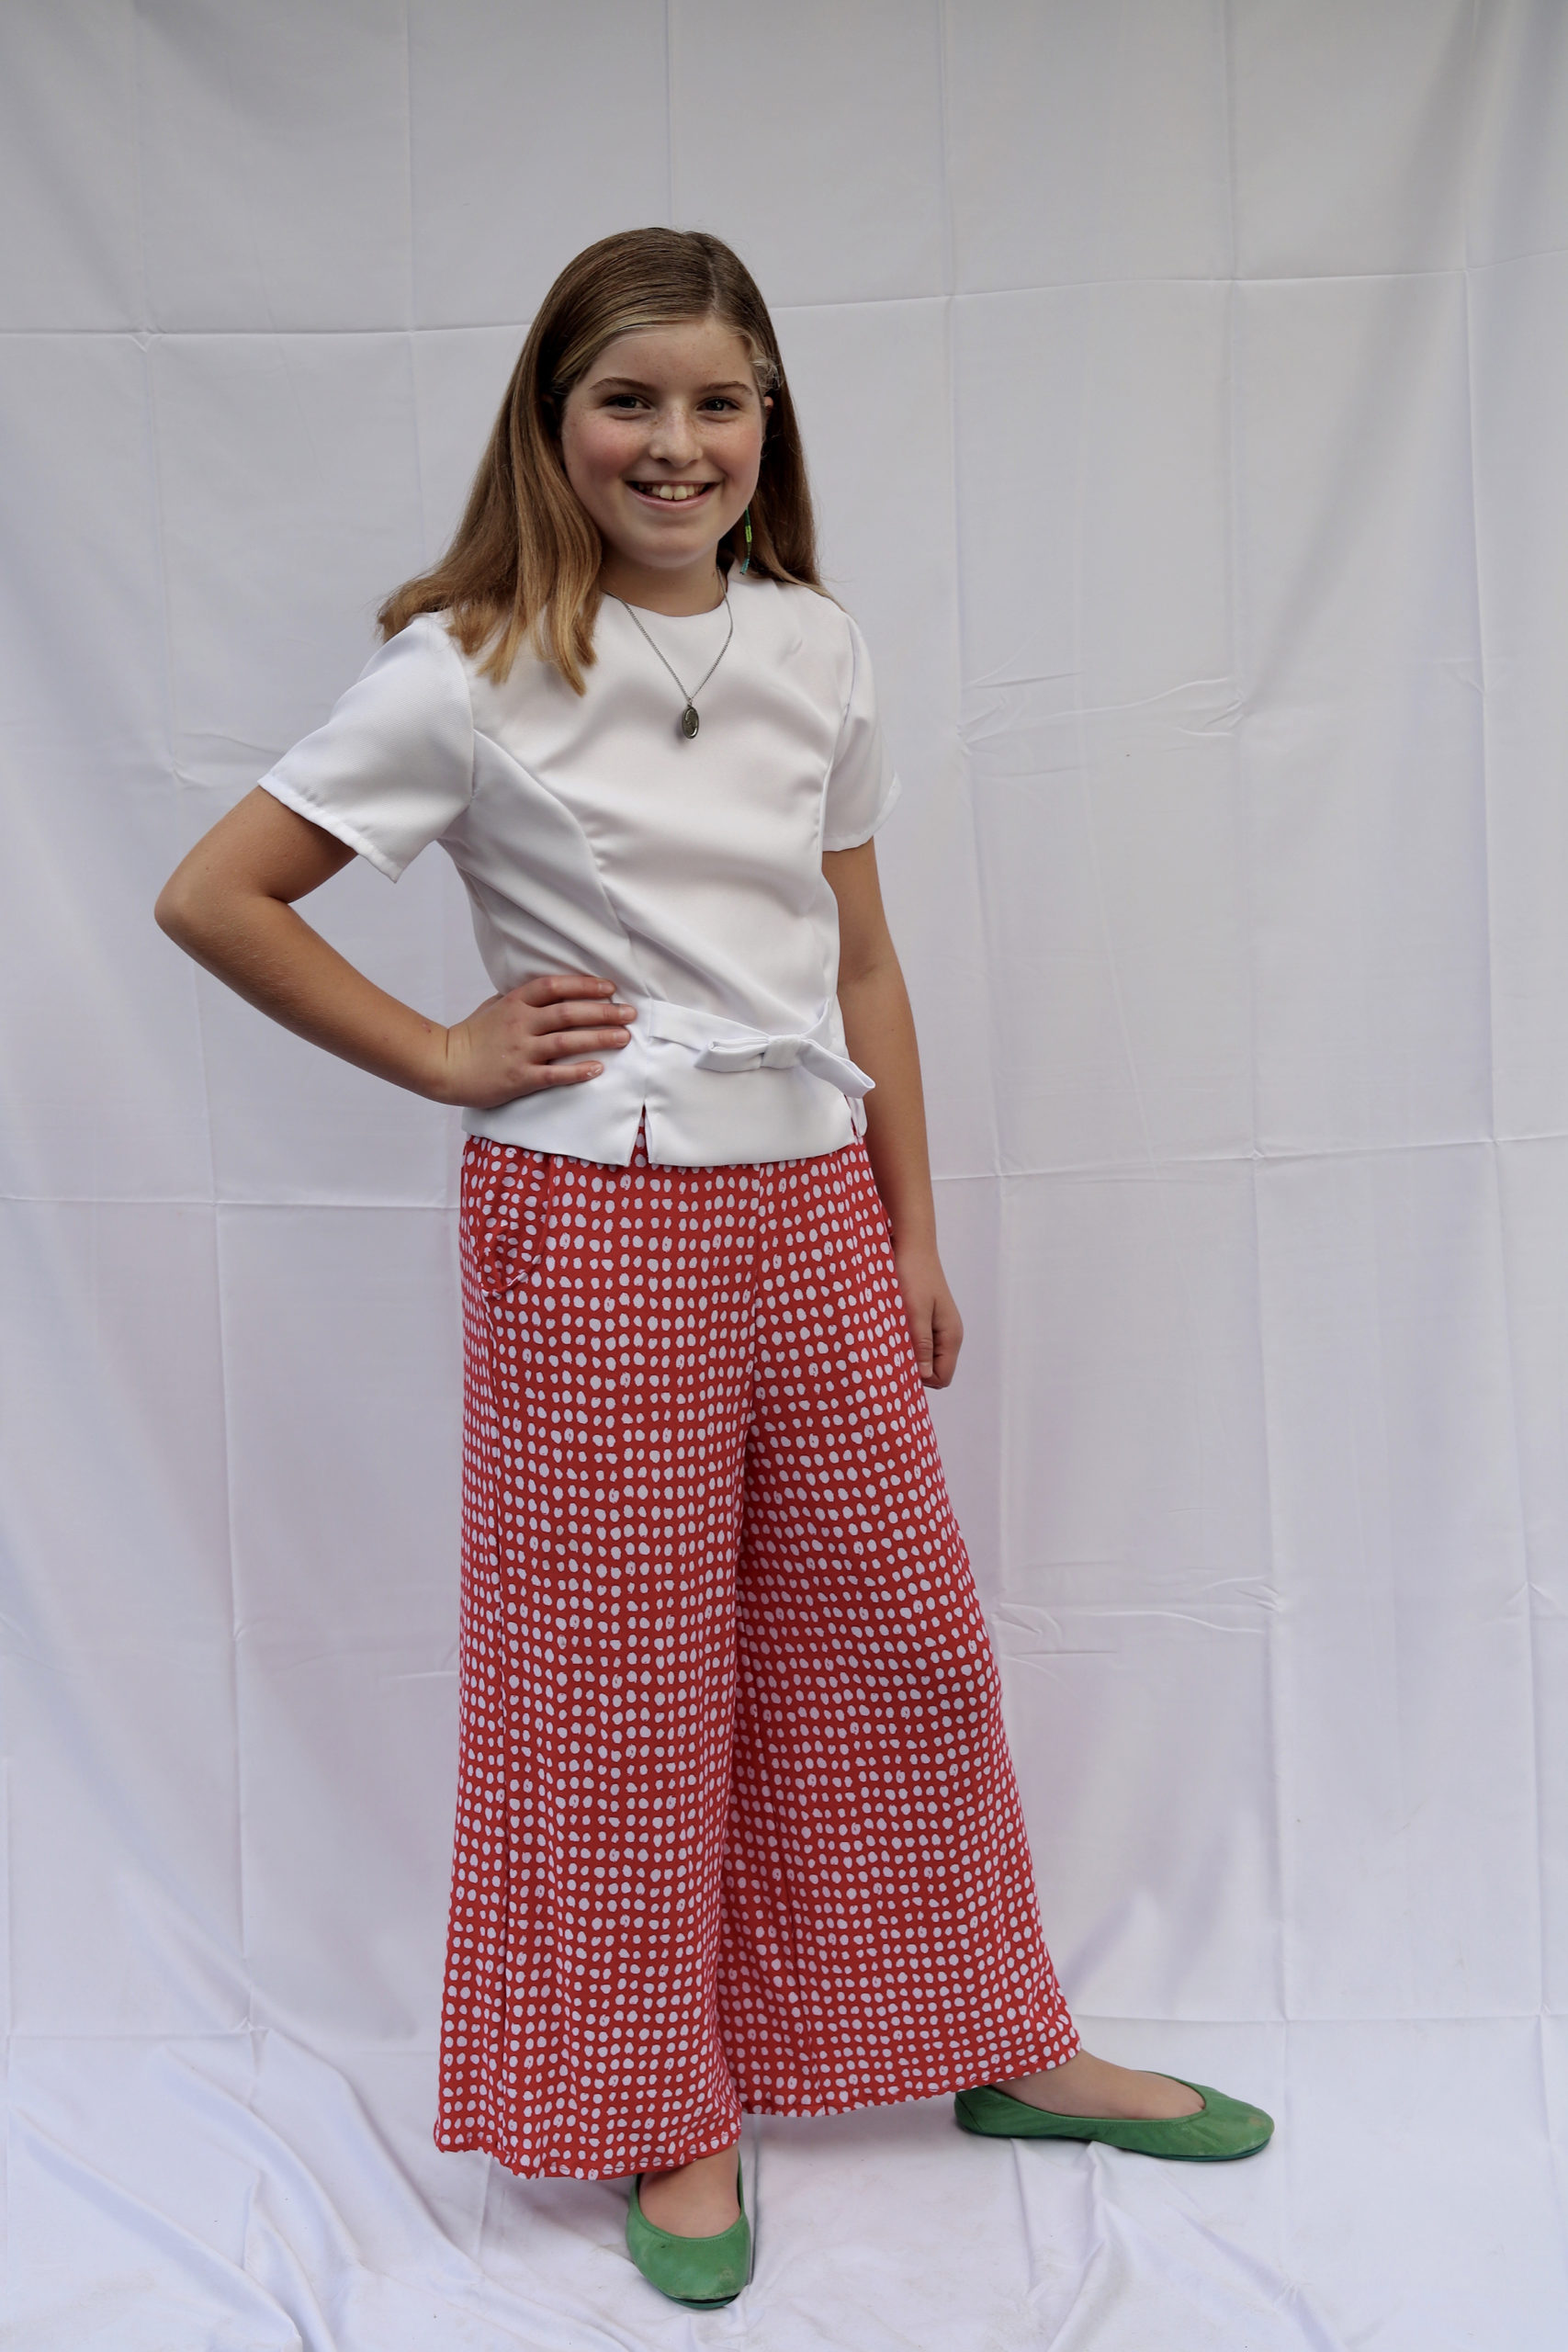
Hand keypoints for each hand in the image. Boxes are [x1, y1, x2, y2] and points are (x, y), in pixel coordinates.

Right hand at [435, 973, 635, 1108]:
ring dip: (598, 1038)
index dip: (584, 985)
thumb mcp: (493, 1006)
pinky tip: (598, 1068)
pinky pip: (554, 1074)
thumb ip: (520, 998)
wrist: (445, 1066)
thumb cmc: (472, 1035)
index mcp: (514, 1003)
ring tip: (624, 1037)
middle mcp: (520, 1023)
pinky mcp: (519, 1077)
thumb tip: (549, 991)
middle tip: (629, 1014)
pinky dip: (578, 1071)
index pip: (555, 987)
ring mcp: (520, 1051)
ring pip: (566, 1041)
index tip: (610, 989)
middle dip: (603, 1012)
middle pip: (568, 1012)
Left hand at [894, 1240, 963, 1387]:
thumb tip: (925, 1377)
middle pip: (934, 1370)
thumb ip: (922, 1345)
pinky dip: (906, 1340)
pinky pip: (919, 1341)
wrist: (912, 1245)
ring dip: (907, 1353)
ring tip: (890, 1338)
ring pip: (925, 1356)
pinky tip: (892, 1329)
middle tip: (891, 1351)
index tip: (898, 1364)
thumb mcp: (915, 1312)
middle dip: (913, 1367)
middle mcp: (949, 1334)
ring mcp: (939, 1326)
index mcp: (951, 1336)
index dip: (921, 1378)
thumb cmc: (913, 1275)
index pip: (942, 1378)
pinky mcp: (928, 1318)